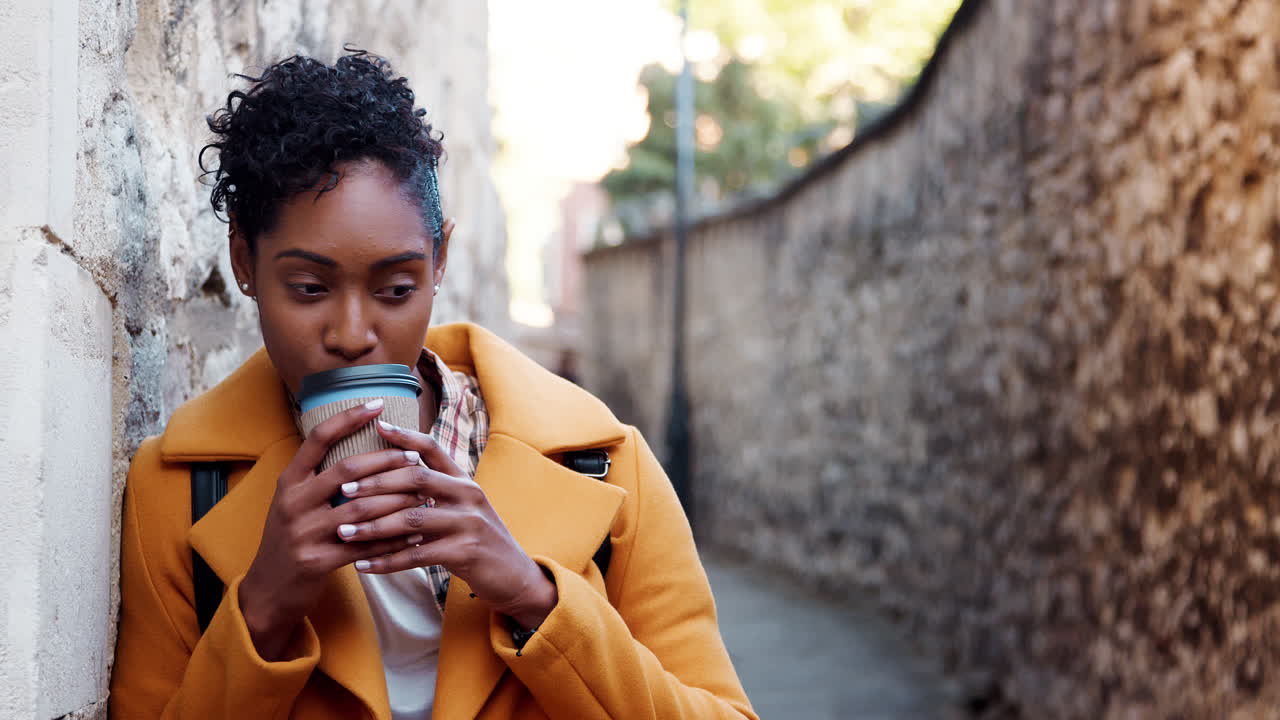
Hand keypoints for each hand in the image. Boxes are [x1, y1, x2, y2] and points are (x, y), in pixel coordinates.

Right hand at [239, 399, 431, 659]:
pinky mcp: (317, 561)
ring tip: (423, 494)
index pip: (319, 438)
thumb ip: (318, 478)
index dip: (349, 418)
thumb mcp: (293, 503)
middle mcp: (293, 502)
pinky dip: (392, 540)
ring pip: (361, 509)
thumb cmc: (290, 539)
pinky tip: (414, 535)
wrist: (267, 591)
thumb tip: (362, 449)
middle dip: (386, 461)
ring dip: (397, 501)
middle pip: (348, 470)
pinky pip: (365, 546)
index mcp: (289, 481)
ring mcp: (304, 532)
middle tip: (415, 456)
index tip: (378, 403)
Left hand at [334, 420, 557, 629]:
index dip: (405, 436)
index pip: (433, 448)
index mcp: (464, 481)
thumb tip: (395, 476)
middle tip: (344, 491)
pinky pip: (417, 555)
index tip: (378, 427)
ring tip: (344, 532)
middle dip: (375, 484)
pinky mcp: (465, 552)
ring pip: (411, 518)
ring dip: (373, 527)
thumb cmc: (479, 540)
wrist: (514, 575)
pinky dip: (387, 561)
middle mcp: (468, 495)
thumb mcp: (464, 508)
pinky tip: (363, 565)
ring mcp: (468, 523)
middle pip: (416, 478)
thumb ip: (437, 492)